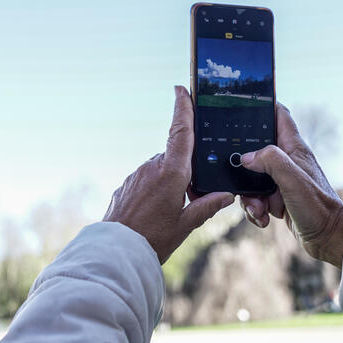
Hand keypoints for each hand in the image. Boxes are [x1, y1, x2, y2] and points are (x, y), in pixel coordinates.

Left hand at [104, 86, 233, 263]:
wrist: (116, 252)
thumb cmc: (153, 239)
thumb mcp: (186, 225)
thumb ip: (206, 206)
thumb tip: (226, 195)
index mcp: (171, 172)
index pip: (180, 132)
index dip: (182, 108)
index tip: (181, 89)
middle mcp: (152, 167)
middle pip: (175, 157)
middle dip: (186, 171)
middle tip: (191, 198)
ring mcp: (136, 175)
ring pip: (160, 170)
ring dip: (169, 183)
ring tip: (170, 213)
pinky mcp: (126, 186)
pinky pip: (146, 181)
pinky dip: (154, 191)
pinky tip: (154, 214)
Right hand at [239, 104, 342, 267]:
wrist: (329, 239)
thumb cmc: (319, 208)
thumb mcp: (293, 180)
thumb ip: (271, 161)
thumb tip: (247, 156)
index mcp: (293, 149)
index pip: (278, 115)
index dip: (263, 106)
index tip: (243, 104)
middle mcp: (287, 161)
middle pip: (255, 150)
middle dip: (243, 166)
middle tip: (243, 180)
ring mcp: (281, 181)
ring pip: (251, 179)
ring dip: (248, 196)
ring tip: (259, 209)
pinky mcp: (277, 199)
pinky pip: (255, 198)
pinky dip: (254, 210)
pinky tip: (263, 219)